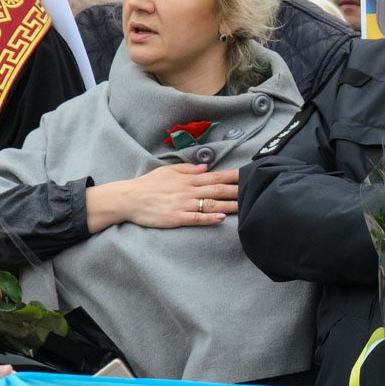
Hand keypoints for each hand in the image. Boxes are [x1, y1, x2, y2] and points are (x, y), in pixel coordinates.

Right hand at [87, 163, 238, 231]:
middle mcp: (188, 190)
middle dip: (238, 190)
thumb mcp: (167, 171)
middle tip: (256, 189)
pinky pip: (196, 218)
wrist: (128, 198)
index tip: (249, 174)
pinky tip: (221, 218)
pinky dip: (209, 218)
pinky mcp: (176, 218)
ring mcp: (183, 204)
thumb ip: (188, 169)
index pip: (216, 176)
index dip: (234, 176)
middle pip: (218, 189)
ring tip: (247, 206)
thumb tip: (205, 167)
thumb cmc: (147, 184)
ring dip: (230, 205)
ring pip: (211, 204)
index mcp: (188, 179)